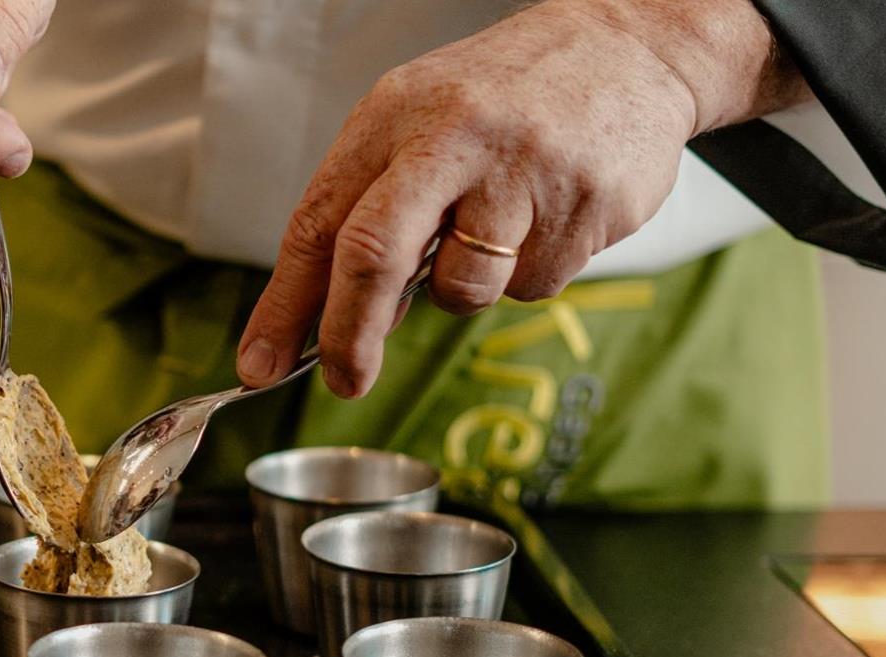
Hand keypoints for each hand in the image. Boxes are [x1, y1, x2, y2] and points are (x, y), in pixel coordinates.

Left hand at [234, 0, 808, 397]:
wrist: (626, 47)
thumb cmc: (501, 96)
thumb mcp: (415, 123)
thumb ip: (370, 210)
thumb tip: (331, 317)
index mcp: (393, 117)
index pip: (318, 223)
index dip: (283, 305)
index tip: (259, 364)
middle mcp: (454, 140)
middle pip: (374, 257)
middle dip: (349, 336)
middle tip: (345, 380)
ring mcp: (524, 175)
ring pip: (464, 290)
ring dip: (464, 288)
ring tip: (495, 223)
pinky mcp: (586, 210)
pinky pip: (535, 285)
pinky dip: (529, 270)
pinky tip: (548, 212)